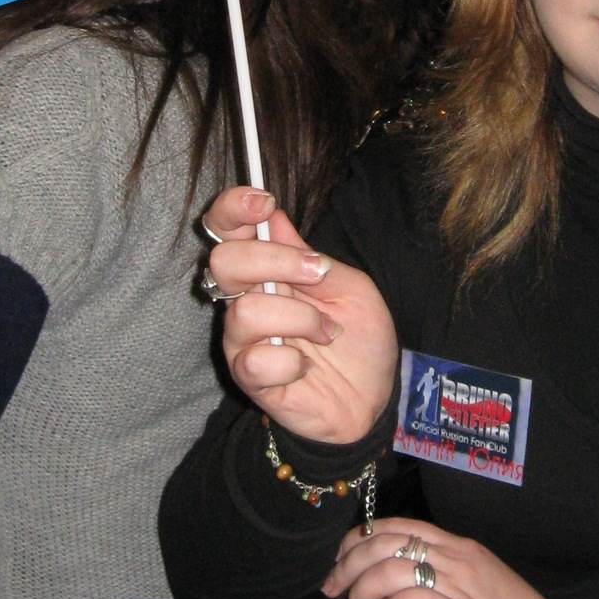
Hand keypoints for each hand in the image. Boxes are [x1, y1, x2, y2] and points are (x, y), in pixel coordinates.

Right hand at [202, 185, 397, 443]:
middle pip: (223, 262)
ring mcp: (242, 341)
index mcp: (266, 271)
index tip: (263, 203)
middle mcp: (244, 300)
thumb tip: (273, 217)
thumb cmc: (359, 338)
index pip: (225, 230)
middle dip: (274, 261)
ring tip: (326, 334)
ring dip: (300, 319)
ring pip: (246, 313)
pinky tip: (307, 367)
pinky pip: (256, 361)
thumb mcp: (349, 286)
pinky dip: (293, 362)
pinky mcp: (249, 379)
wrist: (375, 395)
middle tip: (314, 274)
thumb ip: (310, 257)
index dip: (233, 209)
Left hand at [323, 516, 545, 598]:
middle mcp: (459, 561)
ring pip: (393, 571)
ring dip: (361, 592)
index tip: (340, 562)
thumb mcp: (474, 595)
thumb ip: (433, 592)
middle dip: (348, 565)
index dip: (359, 540)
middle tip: (332, 590)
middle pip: (387, 545)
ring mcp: (462, 590)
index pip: (398, 527)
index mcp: (460, 548)